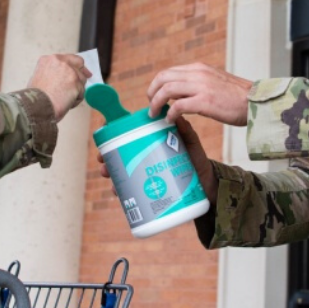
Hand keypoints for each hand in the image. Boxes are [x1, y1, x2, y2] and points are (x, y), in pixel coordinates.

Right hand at [27, 54, 90, 121]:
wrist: (37, 105)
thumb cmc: (35, 97)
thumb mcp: (38, 78)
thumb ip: (52, 73)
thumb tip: (62, 78)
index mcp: (48, 60)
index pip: (67, 58)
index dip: (73, 65)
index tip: (77, 69)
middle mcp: (60, 62)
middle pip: (78, 62)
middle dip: (82, 70)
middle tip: (88, 75)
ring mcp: (69, 71)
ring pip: (81, 80)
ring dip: (76, 90)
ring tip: (63, 100)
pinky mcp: (76, 82)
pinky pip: (81, 92)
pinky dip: (76, 100)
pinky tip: (65, 104)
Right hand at [95, 117, 215, 202]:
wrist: (206, 183)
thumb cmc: (197, 159)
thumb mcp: (191, 143)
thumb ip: (185, 130)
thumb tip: (175, 115)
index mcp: (151, 140)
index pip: (129, 133)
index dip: (113, 132)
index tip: (105, 132)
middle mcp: (145, 155)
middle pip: (119, 153)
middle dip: (108, 156)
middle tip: (103, 160)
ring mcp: (145, 172)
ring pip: (122, 171)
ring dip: (111, 173)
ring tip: (109, 176)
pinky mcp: (148, 187)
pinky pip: (131, 189)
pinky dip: (122, 191)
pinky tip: (117, 191)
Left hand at [147, 63, 251, 124]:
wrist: (257, 102)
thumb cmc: (238, 97)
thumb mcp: (214, 82)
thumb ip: (197, 85)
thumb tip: (178, 95)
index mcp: (199, 68)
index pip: (168, 72)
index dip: (157, 85)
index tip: (154, 97)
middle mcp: (198, 73)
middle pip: (163, 78)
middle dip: (152, 92)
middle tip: (151, 107)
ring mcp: (201, 86)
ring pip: (166, 90)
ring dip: (156, 103)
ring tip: (155, 115)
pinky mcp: (205, 101)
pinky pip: (177, 106)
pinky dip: (169, 114)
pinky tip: (170, 121)